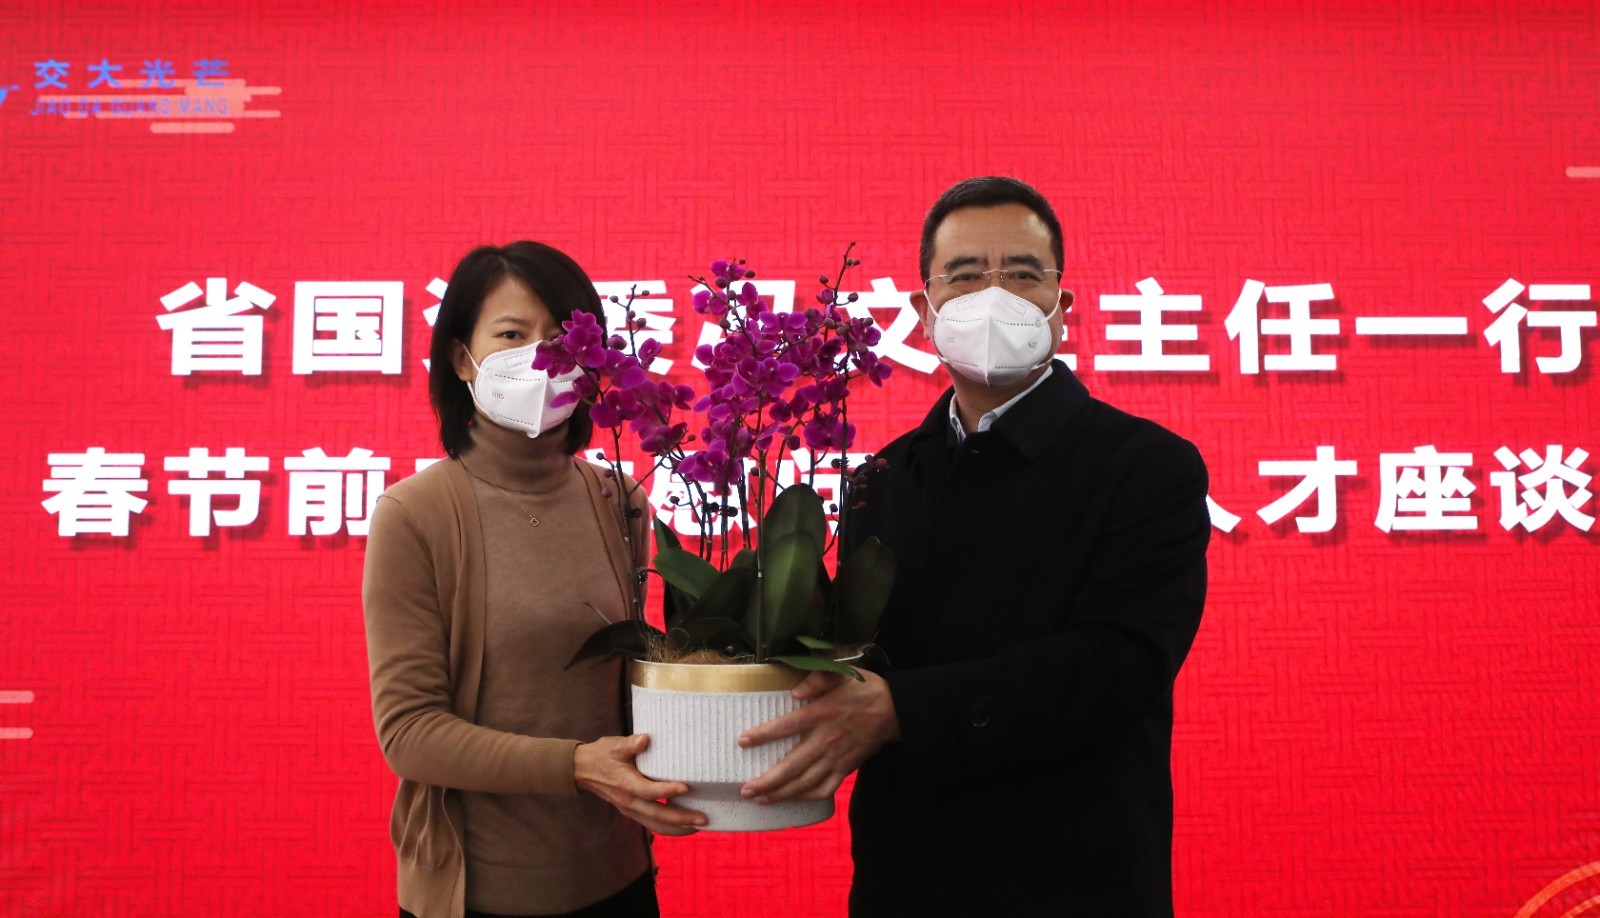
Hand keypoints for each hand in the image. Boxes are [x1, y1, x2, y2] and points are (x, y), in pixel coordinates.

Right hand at [574, 735, 706, 835]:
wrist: (582, 770)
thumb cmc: (602, 755)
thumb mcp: (614, 745)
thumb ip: (630, 743)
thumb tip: (644, 739)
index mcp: (625, 784)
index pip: (648, 791)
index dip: (667, 791)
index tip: (686, 787)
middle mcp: (629, 801)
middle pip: (657, 815)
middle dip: (681, 819)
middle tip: (704, 819)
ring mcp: (630, 809)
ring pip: (656, 825)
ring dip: (678, 828)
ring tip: (699, 826)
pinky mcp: (632, 812)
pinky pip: (652, 824)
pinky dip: (669, 827)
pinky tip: (685, 826)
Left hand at [736, 670, 899, 803]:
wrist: (895, 710)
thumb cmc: (864, 690)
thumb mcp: (842, 674)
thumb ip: (818, 679)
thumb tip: (795, 691)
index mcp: (822, 713)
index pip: (787, 726)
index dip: (764, 735)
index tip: (742, 742)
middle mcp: (826, 739)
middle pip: (792, 765)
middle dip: (767, 781)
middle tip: (745, 790)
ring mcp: (836, 758)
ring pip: (805, 782)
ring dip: (781, 793)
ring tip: (760, 799)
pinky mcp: (846, 769)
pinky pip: (824, 788)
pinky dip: (807, 797)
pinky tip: (791, 799)